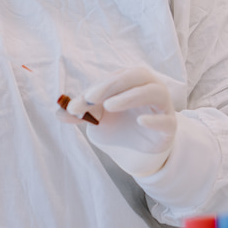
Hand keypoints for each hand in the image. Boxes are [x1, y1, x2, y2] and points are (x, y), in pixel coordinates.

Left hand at [64, 66, 178, 177]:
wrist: (139, 151)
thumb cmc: (120, 126)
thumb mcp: (98, 119)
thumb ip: (81, 113)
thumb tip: (58, 112)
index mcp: (131, 81)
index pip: (114, 78)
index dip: (94, 89)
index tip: (75, 105)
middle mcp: (149, 87)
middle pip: (136, 76)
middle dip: (112, 84)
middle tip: (91, 98)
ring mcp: (162, 106)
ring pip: (153, 92)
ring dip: (131, 96)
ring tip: (110, 106)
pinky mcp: (169, 127)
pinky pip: (166, 120)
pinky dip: (154, 120)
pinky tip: (140, 122)